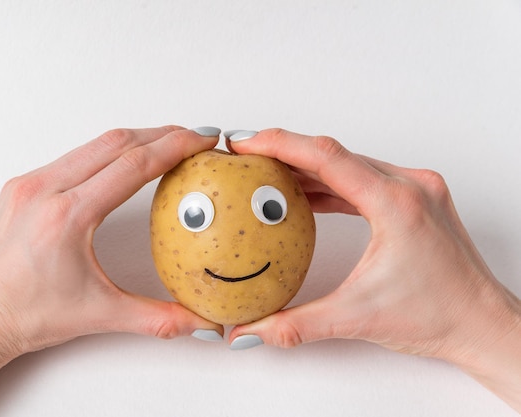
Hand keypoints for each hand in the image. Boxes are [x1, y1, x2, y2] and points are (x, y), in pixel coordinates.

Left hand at [0, 126, 222, 416]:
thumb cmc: (20, 316)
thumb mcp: (98, 315)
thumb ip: (158, 318)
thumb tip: (200, 323)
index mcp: (66, 215)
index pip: (133, 165)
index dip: (174, 146)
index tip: (200, 139)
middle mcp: (44, 189)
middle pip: (115, 143)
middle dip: (161, 134)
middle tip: (193, 136)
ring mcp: (28, 184)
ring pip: (92, 145)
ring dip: (134, 139)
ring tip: (164, 143)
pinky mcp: (19, 188)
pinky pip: (71, 156)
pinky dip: (105, 151)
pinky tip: (120, 161)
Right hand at [226, 129, 520, 409]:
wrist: (482, 324)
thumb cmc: (439, 316)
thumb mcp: (357, 317)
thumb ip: (296, 324)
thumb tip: (251, 330)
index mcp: (397, 204)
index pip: (327, 158)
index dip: (280, 144)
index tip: (246, 142)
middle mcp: (409, 186)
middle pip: (334, 154)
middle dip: (285, 151)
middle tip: (246, 155)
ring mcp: (415, 189)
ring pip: (348, 163)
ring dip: (306, 167)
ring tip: (267, 172)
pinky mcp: (415, 199)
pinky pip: (362, 179)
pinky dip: (329, 184)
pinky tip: (305, 195)